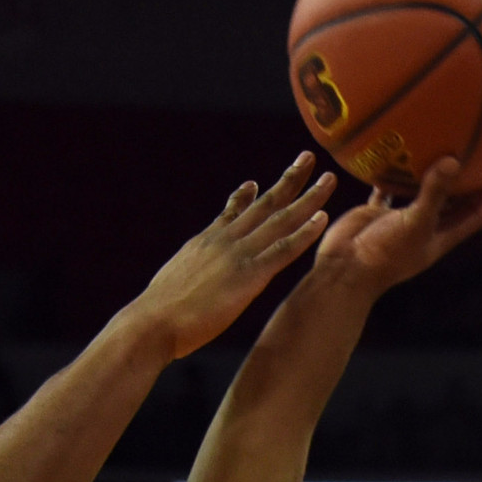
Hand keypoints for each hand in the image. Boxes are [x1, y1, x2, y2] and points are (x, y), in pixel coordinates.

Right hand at [130, 156, 336, 357]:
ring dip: (308, 198)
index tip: (257, 183)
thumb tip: (176, 279)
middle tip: (308, 158)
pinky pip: (283, 250)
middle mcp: (225, 240)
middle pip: (264, 205)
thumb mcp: (171, 281)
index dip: (247, 197)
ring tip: (328, 179)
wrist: (153, 323)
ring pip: (281, 219)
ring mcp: (238, 255)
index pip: (231, 214)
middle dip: (288, 180)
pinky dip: (304, 233)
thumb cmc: (157, 315)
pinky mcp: (249, 276)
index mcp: (205, 242)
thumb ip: (185, 272)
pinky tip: (322, 218)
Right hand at [312, 156, 481, 298]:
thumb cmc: (383, 254)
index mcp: (440, 237)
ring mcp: (400, 221)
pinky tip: (396, 149)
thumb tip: (454, 160)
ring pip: (422, 192)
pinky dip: (392, 172)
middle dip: (470, 180)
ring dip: (433, 172)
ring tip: (445, 143)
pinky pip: (388, 188)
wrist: (344, 270)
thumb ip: (434, 193)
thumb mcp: (414, 223)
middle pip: (455, 201)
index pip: (476, 213)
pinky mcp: (377, 214)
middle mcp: (424, 228)